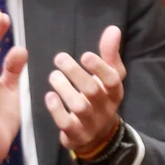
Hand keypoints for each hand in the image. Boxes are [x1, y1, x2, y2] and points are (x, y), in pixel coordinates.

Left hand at [45, 25, 125, 154]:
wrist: (98, 136)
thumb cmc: (100, 98)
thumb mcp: (108, 78)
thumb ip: (109, 54)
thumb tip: (113, 29)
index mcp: (115, 92)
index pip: (113, 79)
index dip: (100, 67)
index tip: (85, 54)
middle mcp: (105, 108)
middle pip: (93, 91)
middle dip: (75, 73)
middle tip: (59, 58)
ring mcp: (91, 124)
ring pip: (79, 107)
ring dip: (64, 89)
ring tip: (53, 75)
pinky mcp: (77, 135)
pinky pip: (66, 124)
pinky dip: (57, 110)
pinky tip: (49, 96)